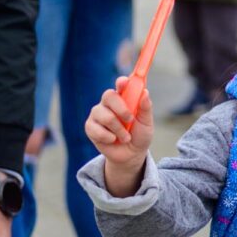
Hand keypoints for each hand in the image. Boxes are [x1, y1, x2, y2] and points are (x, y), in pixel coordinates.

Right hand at [85, 77, 153, 195]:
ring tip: (125, 137)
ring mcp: (98, 114)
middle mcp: (109, 103)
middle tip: (130, 120)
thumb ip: (145, 108)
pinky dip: (108, 137)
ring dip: (118, 129)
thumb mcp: (147, 122)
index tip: (124, 82)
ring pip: (104, 115)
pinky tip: (113, 140)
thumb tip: (145, 93)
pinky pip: (96, 129)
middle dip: (121, 109)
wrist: (131, 154)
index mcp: (124, 98)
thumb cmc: (140, 135)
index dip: (121, 82)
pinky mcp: (90, 127)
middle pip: (108, 95)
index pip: (121, 84)